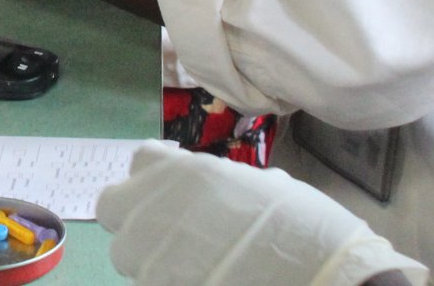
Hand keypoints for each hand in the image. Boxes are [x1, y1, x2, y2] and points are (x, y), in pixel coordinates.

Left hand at [99, 142, 426, 285]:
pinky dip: (167, 280)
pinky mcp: (157, 285)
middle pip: (114, 207)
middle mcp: (154, 206)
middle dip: (135, 219)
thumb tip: (221, 192)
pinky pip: (148, 281)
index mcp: (183, 173)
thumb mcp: (264, 186)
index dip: (155, 178)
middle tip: (168, 235)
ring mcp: (151, 252)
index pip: (141, 160)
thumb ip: (223, 185)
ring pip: (127, 254)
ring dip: (149, 259)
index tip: (172, 193)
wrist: (320, 275)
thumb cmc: (302, 227)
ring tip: (190, 267)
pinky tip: (199, 279)